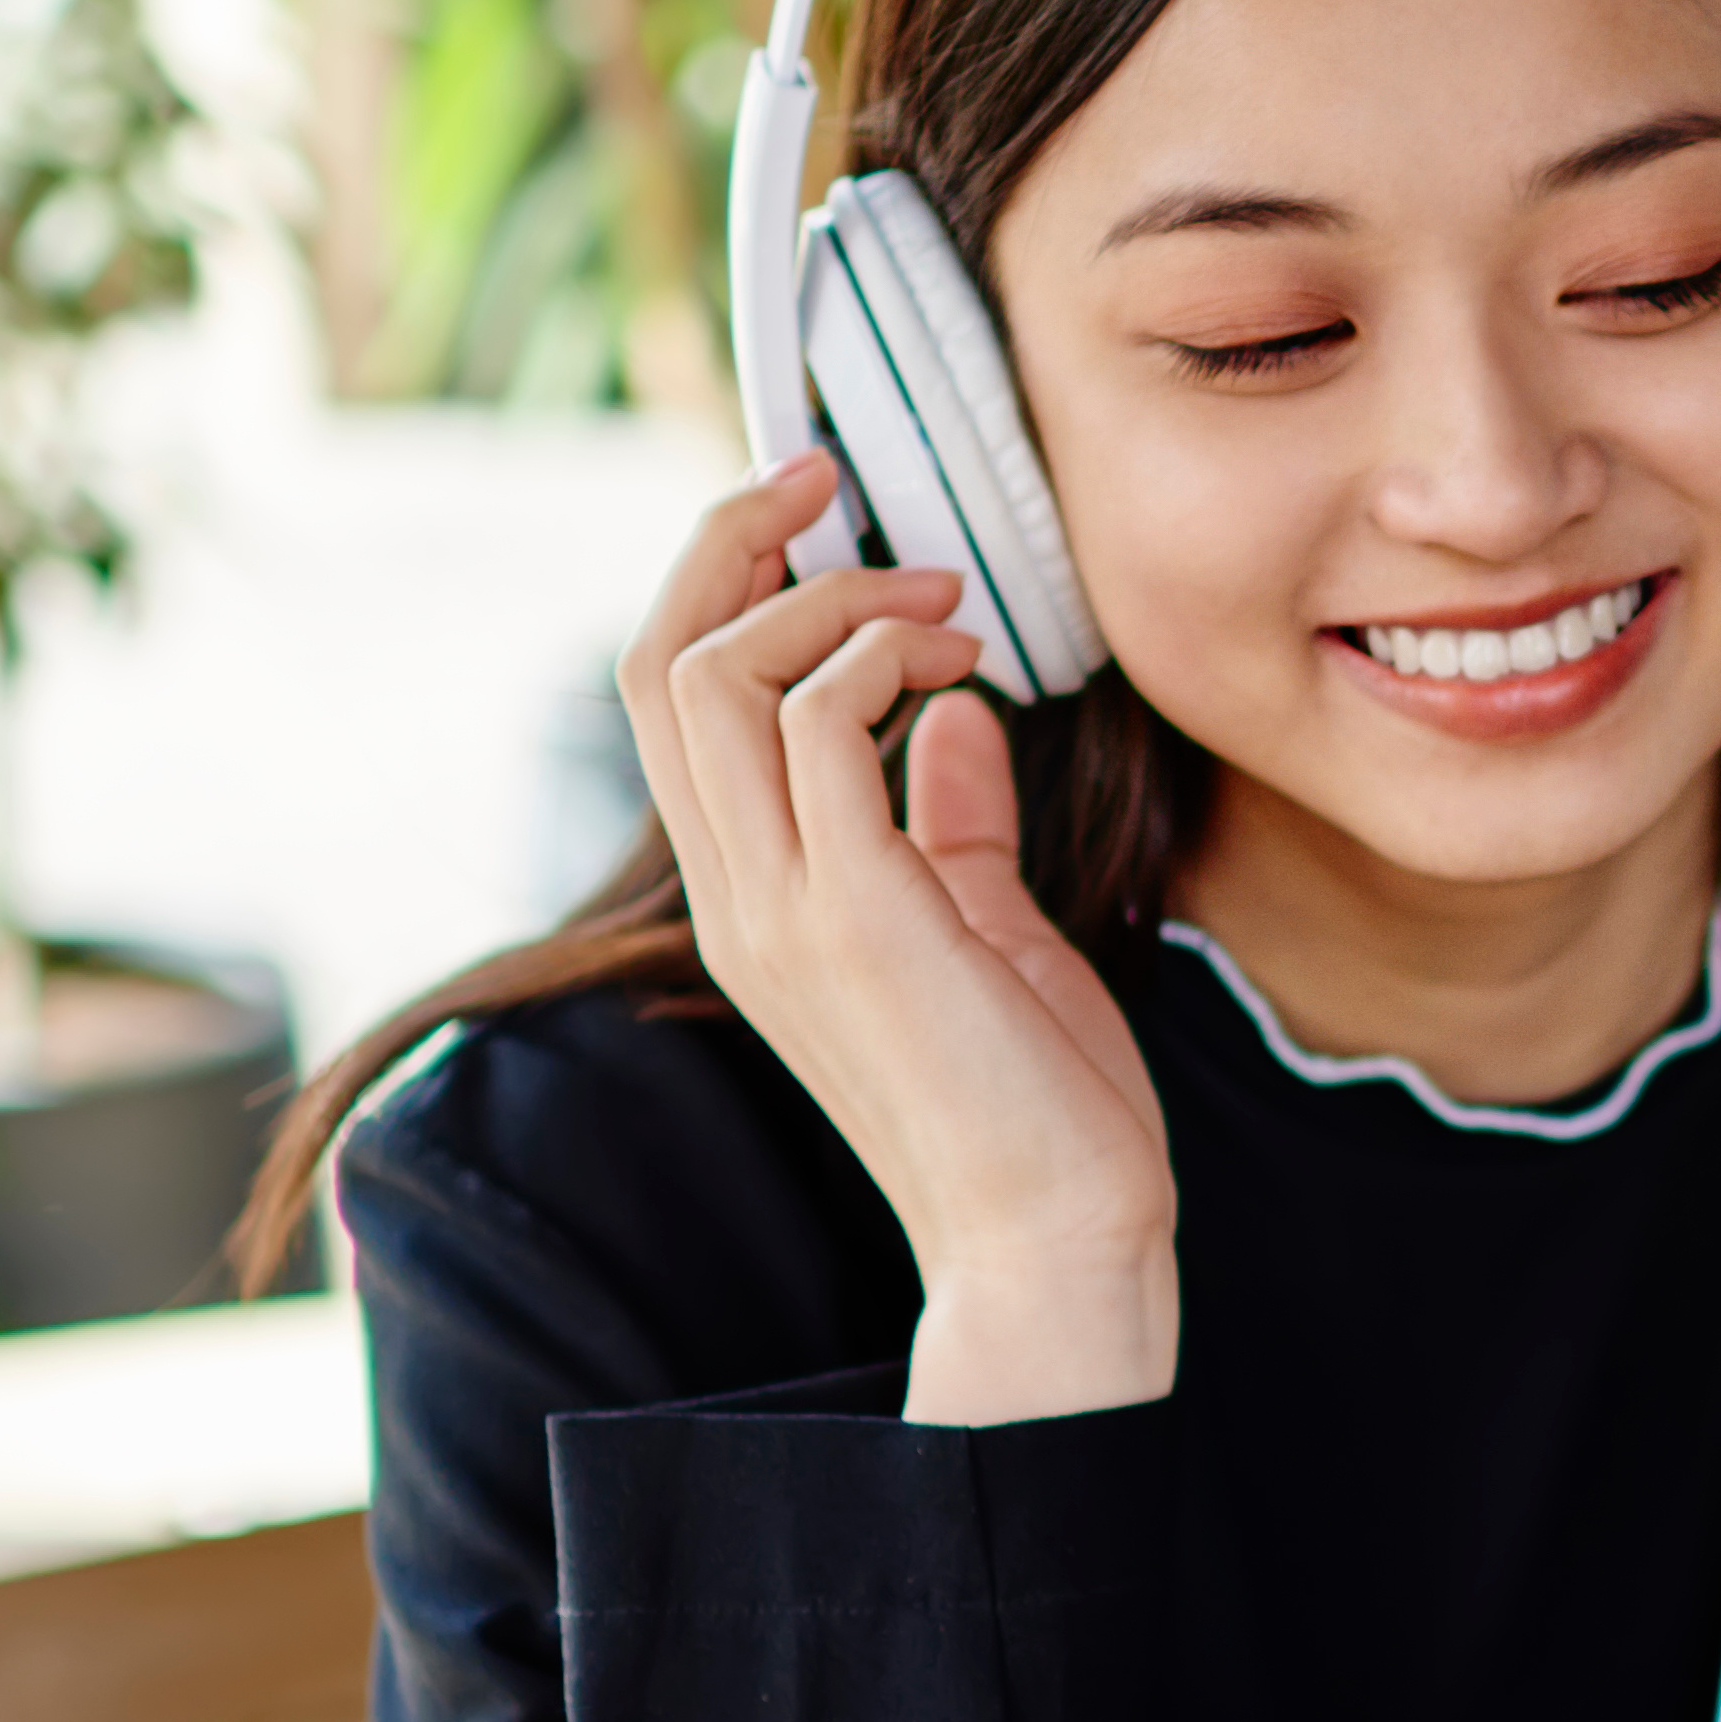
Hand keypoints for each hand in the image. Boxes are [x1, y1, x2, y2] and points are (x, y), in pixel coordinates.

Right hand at [622, 455, 1178, 1418]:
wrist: (1060, 1242)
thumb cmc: (1037, 1102)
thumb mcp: (986, 928)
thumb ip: (949, 820)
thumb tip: (955, 714)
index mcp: (755, 896)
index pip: (672, 698)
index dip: (724, 579)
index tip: (825, 516)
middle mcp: (739, 897)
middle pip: (659, 661)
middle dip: (735, 537)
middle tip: (834, 479)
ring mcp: (782, 910)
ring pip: (712, 674)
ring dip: (829, 595)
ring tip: (942, 598)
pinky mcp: (854, 918)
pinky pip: (816, 725)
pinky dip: (878, 656)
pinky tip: (961, 662)